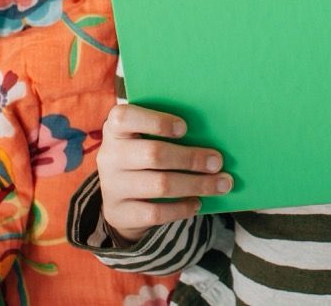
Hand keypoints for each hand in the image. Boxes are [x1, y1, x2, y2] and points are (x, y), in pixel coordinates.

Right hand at [96, 104, 232, 242]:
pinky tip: (197, 203)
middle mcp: (109, 156)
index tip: (185, 128)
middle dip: (191, 158)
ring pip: (160, 185)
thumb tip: (210, 133)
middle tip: (218, 162)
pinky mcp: (119, 213)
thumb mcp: (144, 138)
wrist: (118, 197)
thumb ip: (166, 132)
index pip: (125, 118)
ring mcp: (112, 187)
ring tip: (221, 185)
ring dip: (196, 184)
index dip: (156, 122)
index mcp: (115, 129)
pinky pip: (156, 212)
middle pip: (153, 154)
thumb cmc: (142, 156)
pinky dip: (181, 208)